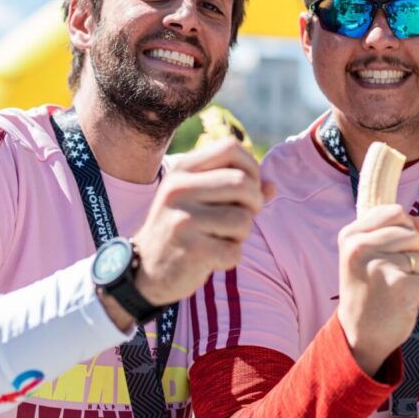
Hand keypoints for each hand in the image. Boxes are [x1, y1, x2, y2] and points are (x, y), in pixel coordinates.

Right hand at [102, 137, 272, 329]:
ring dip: (241, 234)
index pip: (231, 148)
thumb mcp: (201, 199)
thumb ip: (236, 188)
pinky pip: (234, 251)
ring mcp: (183, 220)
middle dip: (253, 203)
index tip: (248, 189)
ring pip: (243, 219)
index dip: (251, 167)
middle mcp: (179, 189)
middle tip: (241, 217)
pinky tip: (211, 258)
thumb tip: (272, 186)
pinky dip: (230, 257)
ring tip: (220, 238)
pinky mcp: (190, 251)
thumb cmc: (183, 227)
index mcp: (182, 169)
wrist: (146, 269)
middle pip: (243, 183)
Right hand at [337, 204, 418, 375]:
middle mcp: (361, 247)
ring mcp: (380, 266)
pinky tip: (400, 303)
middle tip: (391, 277)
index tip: (391, 252)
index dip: (404, 229)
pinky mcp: (400, 286)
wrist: (358, 335)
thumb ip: (393, 232)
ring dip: (416, 275)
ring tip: (394, 290)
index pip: (395, 212)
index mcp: (351, 235)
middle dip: (412, 256)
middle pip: (412, 234)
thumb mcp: (368, 255)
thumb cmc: (366, 291)